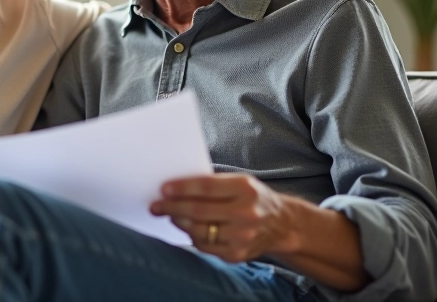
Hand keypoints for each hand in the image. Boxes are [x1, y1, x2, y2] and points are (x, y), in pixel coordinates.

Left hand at [149, 173, 299, 262]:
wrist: (282, 224)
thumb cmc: (252, 198)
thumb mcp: (239, 182)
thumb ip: (212, 184)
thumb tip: (175, 188)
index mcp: (246, 189)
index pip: (206, 187)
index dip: (182, 188)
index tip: (163, 189)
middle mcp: (246, 213)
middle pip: (199, 211)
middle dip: (172, 207)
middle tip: (155, 206)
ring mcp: (243, 236)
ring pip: (199, 230)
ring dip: (179, 222)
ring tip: (169, 215)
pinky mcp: (238, 254)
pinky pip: (205, 246)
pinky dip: (192, 236)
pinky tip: (187, 228)